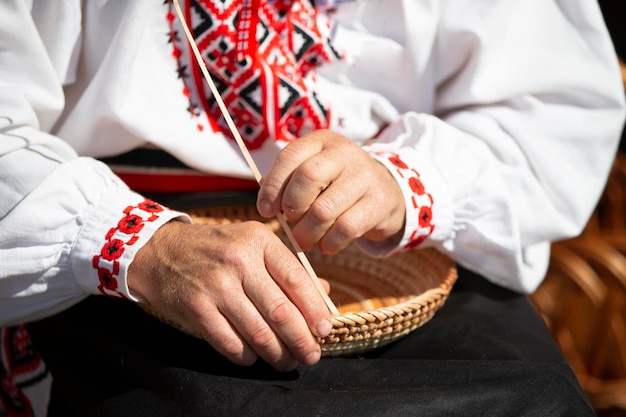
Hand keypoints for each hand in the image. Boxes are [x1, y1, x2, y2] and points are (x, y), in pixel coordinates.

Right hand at [128, 220, 331, 371]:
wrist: (161, 251)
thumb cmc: (217, 249)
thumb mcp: (253, 245)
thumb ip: (287, 268)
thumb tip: (324, 295)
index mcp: (258, 241)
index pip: (296, 279)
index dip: (315, 310)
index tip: (324, 330)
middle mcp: (238, 260)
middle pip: (281, 311)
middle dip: (301, 340)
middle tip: (311, 355)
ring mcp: (215, 285)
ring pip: (258, 332)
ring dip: (278, 354)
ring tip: (287, 361)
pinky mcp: (196, 308)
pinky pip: (230, 343)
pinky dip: (247, 356)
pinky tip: (255, 356)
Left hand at [257, 129, 405, 253]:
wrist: (388, 191)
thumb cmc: (338, 185)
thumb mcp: (316, 173)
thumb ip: (289, 182)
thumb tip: (266, 206)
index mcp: (322, 141)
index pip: (289, 157)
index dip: (273, 187)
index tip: (266, 210)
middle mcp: (345, 153)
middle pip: (308, 179)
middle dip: (292, 207)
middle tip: (291, 224)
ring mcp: (365, 176)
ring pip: (324, 210)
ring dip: (307, 233)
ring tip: (305, 241)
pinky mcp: (380, 202)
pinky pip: (345, 229)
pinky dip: (329, 243)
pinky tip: (326, 245)